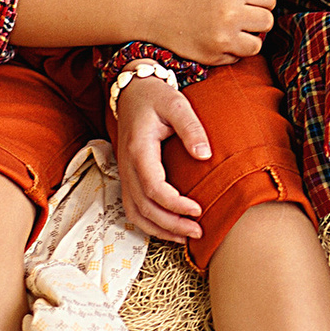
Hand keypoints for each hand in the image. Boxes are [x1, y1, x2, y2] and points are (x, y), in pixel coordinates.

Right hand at [114, 76, 207, 243]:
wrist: (133, 92)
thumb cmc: (156, 97)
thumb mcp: (177, 104)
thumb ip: (191, 128)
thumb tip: (204, 155)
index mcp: (139, 150)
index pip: (153, 187)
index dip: (174, 204)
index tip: (198, 210)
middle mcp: (127, 166)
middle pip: (144, 207)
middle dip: (171, 224)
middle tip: (198, 232)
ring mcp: (125, 174)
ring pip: (135, 213)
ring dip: (159, 230)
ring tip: (185, 238)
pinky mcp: (128, 178)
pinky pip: (133, 209)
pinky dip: (149, 225)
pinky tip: (169, 230)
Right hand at [144, 0, 273, 65]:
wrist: (148, 8)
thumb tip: (266, 5)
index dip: (261, 1)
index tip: (251, 3)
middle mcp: (230, 14)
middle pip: (267, 22)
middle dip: (257, 20)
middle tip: (243, 18)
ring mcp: (222, 38)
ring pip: (256, 45)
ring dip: (248, 39)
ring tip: (232, 31)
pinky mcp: (212, 56)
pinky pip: (235, 58)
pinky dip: (230, 51)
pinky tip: (215, 40)